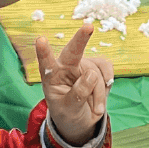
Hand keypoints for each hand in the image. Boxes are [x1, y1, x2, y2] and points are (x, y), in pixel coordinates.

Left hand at [35, 24, 111, 145]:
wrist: (81, 120)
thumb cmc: (68, 114)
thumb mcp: (69, 110)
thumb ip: (77, 94)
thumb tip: (91, 75)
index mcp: (51, 77)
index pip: (46, 63)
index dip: (44, 52)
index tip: (40, 40)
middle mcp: (65, 67)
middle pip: (73, 51)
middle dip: (81, 38)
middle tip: (88, 27)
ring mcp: (82, 65)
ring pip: (95, 73)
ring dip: (99, 93)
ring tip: (95, 109)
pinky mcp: (97, 67)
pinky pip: (106, 69)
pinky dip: (107, 84)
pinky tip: (101, 96)